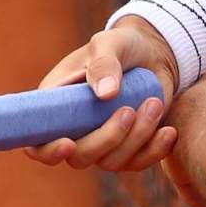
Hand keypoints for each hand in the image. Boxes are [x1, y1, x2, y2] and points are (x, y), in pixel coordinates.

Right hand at [25, 21, 179, 171]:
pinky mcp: (128, 148)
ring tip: (155, 104)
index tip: (68, 143)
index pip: (37, 142)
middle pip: (79, 157)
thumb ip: (104, 63)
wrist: (154, 54)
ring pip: (111, 161)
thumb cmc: (122, 45)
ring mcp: (102, 142)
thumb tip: (106, 94)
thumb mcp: (110, 44)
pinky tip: (168, 131)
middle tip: (129, 110)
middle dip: (106, 139)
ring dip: (136, 138)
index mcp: (55, 105)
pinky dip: (154, 151)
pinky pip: (137, 162)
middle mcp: (74, 129)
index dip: (47, 151)